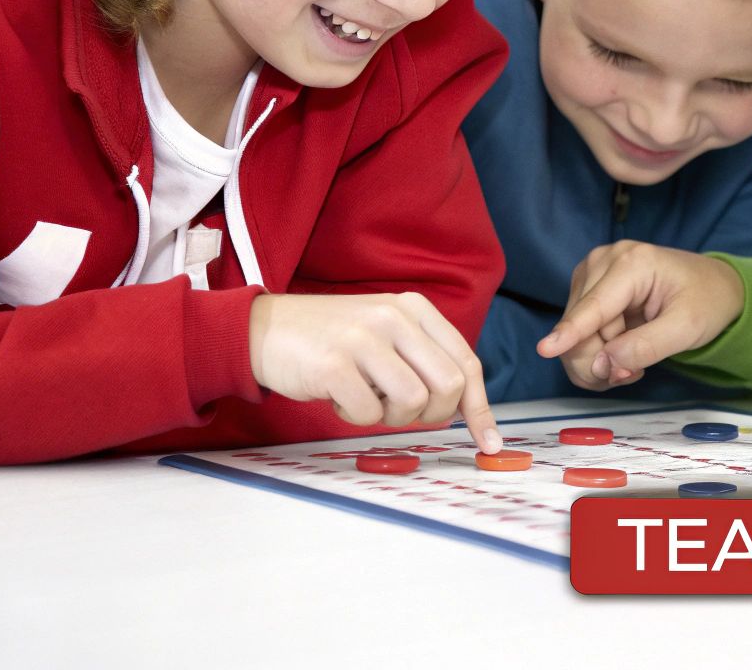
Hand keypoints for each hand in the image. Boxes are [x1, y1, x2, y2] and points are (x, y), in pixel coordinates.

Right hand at [248, 292, 501, 452]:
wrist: (262, 329)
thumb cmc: (332, 340)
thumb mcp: (386, 333)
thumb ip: (424, 359)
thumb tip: (468, 408)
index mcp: (415, 308)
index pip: (466, 363)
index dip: (479, 408)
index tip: (488, 442)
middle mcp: (394, 317)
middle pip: (449, 386)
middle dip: (433, 414)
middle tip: (403, 413)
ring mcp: (363, 338)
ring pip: (413, 402)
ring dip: (391, 417)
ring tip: (366, 399)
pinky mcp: (333, 364)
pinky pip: (368, 413)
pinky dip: (356, 417)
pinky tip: (339, 398)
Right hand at [537, 241, 744, 390]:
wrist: (715, 286)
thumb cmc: (707, 301)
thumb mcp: (688, 328)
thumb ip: (647, 347)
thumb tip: (606, 364)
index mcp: (633, 262)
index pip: (595, 306)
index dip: (571, 333)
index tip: (544, 350)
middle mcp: (605, 260)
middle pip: (579, 324)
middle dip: (599, 360)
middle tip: (631, 376)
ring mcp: (593, 272)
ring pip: (574, 332)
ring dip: (598, 359)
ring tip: (633, 364)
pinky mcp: (589, 288)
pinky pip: (579, 331)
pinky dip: (597, 351)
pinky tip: (621, 352)